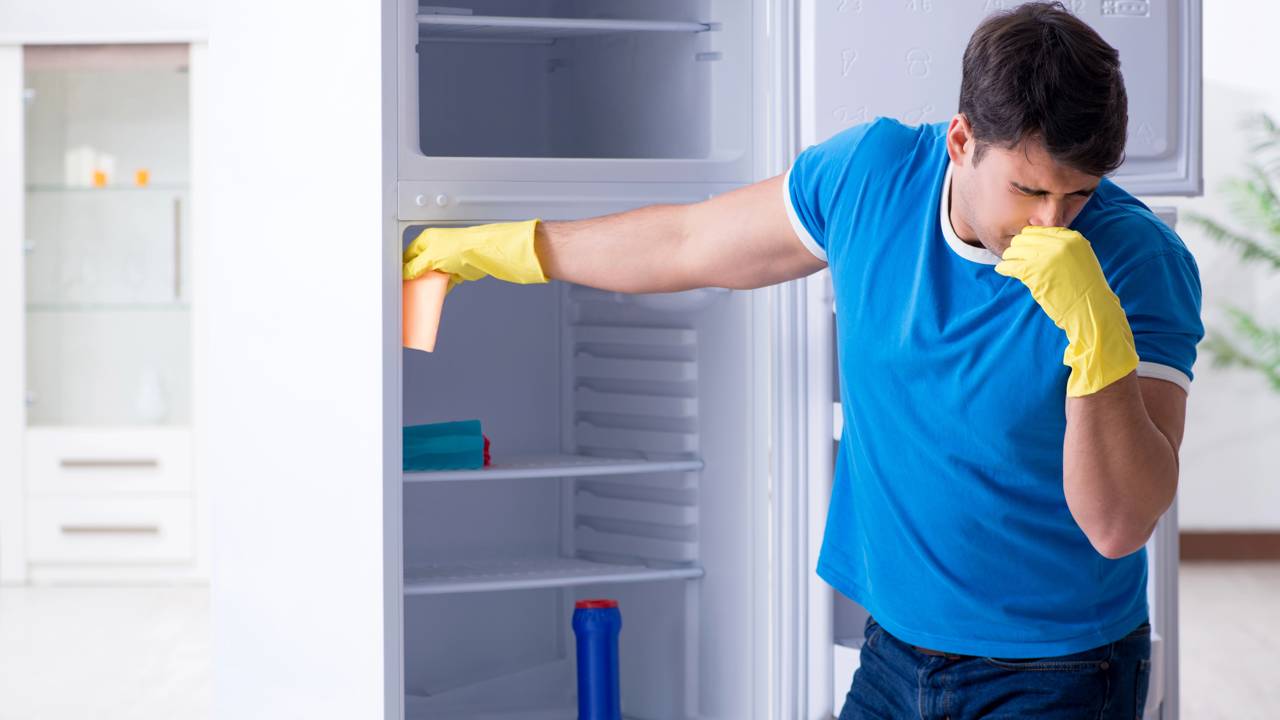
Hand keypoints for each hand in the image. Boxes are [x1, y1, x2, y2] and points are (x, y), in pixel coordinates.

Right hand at [403, 219, 547, 292]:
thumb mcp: (431, 257)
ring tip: (416, 296)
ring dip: (425, 285)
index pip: (408, 255)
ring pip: (430, 276)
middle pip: (419, 266)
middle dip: (414, 278)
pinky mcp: (455, 272)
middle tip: (406, 290)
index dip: (403, 267)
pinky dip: (437, 290)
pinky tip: (431, 297)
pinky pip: (442, 283)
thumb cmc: (460, 247)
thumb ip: (416, 266)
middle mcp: (435, 249)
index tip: (398, 279)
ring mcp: (445, 261)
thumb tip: (405, 273)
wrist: (482, 254)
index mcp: (426, 240)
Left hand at [995, 226, 1137, 396]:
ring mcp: (1046, 257)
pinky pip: (1009, 265)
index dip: (1029, 241)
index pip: (1038, 230)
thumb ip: (1061, 247)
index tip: (1025, 251)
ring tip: (1011, 266)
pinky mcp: (1034, 273)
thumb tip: (1035, 241)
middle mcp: (1059, 243)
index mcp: (1072, 238)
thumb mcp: (1080, 258)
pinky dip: (1003, 268)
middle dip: (1017, 248)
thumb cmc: (1084, 289)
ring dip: (1009, 258)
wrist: (1092, 310)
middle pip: (1023, 238)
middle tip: (1016, 259)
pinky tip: (1003, 271)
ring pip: (1014, 249)